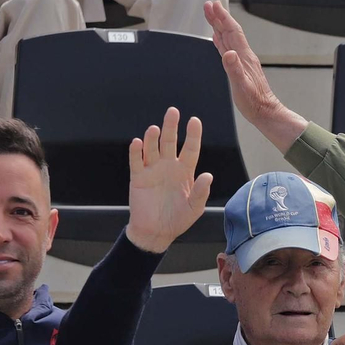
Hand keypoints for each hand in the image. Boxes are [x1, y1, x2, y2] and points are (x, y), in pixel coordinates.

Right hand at [125, 107, 212, 252]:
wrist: (156, 233)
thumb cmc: (177, 220)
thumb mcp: (194, 208)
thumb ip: (201, 192)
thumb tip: (208, 175)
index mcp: (184, 172)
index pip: (190, 149)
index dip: (192, 135)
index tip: (194, 120)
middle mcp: (168, 166)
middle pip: (169, 142)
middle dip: (171, 127)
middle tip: (172, 111)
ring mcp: (152, 170)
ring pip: (152, 148)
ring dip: (152, 138)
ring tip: (155, 129)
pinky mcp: (138, 178)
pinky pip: (136, 161)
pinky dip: (136, 152)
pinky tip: (137, 142)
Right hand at [205, 0, 306, 150]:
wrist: (265, 112)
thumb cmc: (254, 102)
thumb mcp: (241, 86)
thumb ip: (234, 69)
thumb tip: (228, 53)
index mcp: (244, 57)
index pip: (233, 32)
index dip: (223, 17)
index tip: (213, 5)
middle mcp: (243, 56)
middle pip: (230, 31)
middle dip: (219, 17)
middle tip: (208, 5)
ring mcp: (242, 61)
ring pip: (228, 38)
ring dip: (219, 25)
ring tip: (210, 15)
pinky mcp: (239, 67)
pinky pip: (227, 49)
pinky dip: (221, 40)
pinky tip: (217, 38)